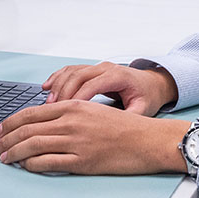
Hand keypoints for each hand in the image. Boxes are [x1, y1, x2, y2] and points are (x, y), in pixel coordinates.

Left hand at [0, 99, 190, 174]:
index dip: (11, 122)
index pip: (32, 112)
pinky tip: (24, 166)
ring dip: (12, 152)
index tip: (0, 129)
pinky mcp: (82, 161)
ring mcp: (76, 142)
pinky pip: (47, 163)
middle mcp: (72, 121)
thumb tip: (44, 124)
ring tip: (3, 158)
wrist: (147, 139)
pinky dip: (31, 164)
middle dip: (4, 139)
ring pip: (32, 145)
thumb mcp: (94, 111)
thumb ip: (70, 114)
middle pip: (27, 129)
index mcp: (74, 106)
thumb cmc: (124, 127)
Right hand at [42, 61, 177, 116]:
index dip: (77, 99)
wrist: (152, 83)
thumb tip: (112, 130)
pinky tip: (46, 88)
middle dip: (62, 92)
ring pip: (72, 71)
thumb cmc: (147, 96)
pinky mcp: (92, 70)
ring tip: (47, 103)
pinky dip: (57, 78)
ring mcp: (98, 67)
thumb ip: (128, 117)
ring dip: (57, 85)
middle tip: (50, 110)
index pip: (92, 85)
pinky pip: (70, 70)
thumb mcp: (143, 109)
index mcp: (118, 76)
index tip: (65, 114)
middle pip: (78, 75)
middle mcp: (106, 68)